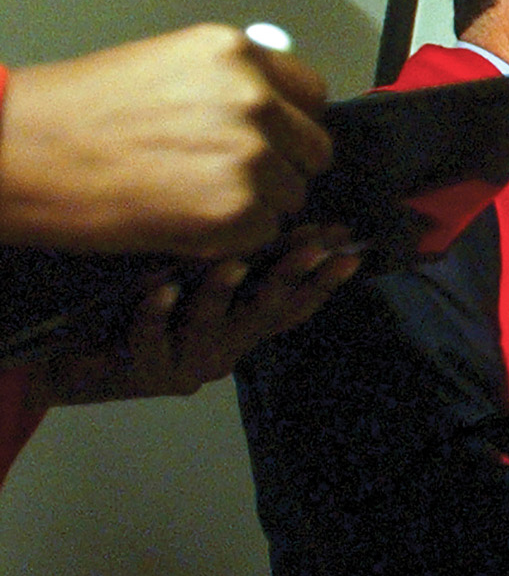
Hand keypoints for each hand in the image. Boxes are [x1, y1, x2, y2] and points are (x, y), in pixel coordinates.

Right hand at [0, 24, 332, 257]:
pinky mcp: (238, 208)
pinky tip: (182, 217)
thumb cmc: (77, 115)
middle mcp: (254, 98)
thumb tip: (277, 112)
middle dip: (281, 167)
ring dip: (255, 205)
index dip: (292, 123)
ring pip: (292, 195)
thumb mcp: (166, 68)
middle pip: (313, 149)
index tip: (273, 138)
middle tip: (224, 176)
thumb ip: (229, 86)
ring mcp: (252, 155)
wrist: (23, 152)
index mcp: (235, 54)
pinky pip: (264, 233)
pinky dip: (231, 237)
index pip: (312, 93)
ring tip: (190, 193)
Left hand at [40, 226, 360, 403]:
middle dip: (293, 273)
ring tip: (232, 262)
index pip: (296, 303)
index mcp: (243, 327)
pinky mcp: (145, 371)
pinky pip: (152, 339)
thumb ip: (236, 259)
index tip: (352, 249)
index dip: (326, 279)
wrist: (90, 363)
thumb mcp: (199, 287)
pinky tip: (161, 289)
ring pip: (212, 326)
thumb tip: (272, 204)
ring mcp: (189, 360)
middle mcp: (227, 347)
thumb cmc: (150, 315)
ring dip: (223, 292)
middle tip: (317, 242)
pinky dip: (157, 314)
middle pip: (267, 311)